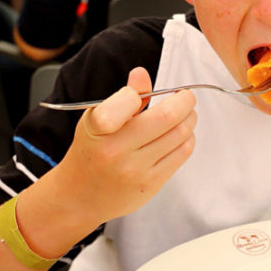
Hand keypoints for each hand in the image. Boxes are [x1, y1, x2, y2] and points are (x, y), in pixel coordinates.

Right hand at [56, 66, 196, 226]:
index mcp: (97, 127)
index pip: (128, 100)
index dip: (146, 91)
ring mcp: (134, 169)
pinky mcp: (150, 184)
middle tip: (185, 98)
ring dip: (189, 119)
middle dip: (185, 101)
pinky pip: (182, 153)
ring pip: (181, 134)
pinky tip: (180, 134)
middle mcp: (115, 150)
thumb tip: (141, 73)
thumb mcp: (96, 119)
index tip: (153, 92)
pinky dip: (188, 138)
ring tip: (185, 115)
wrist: (80, 197)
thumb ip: (123, 97)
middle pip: (168, 116)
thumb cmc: (92, 151)